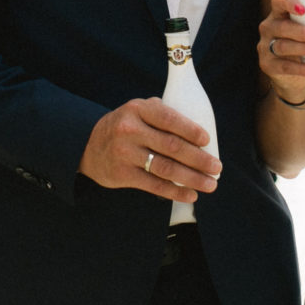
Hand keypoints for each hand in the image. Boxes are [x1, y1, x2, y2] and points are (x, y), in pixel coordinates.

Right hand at [78, 98, 220, 203]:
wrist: (88, 146)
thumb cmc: (124, 127)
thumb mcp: (137, 111)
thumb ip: (162, 113)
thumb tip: (200, 132)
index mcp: (138, 109)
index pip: (169, 119)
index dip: (191, 131)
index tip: (207, 141)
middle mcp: (130, 130)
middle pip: (172, 146)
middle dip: (199, 159)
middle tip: (217, 168)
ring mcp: (125, 153)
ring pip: (166, 168)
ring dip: (192, 178)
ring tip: (210, 184)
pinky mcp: (123, 174)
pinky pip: (154, 185)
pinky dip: (175, 191)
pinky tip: (191, 195)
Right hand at [259, 0, 304, 83]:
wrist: (293, 76)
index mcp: (280, 13)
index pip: (278, 0)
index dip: (288, 2)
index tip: (304, 9)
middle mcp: (269, 27)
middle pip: (282, 26)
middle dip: (304, 32)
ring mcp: (265, 46)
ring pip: (283, 46)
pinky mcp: (267, 65)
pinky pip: (284, 66)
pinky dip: (302, 69)